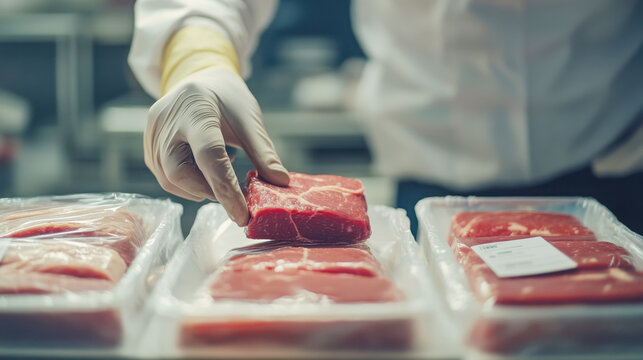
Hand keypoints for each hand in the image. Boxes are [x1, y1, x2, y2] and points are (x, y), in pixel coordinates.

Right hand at [145, 67, 288, 225]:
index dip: (225, 189)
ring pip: (169, 179)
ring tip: (220, 181)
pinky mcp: (148, 143)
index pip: (209, 155)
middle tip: (234, 196)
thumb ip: (264, 153)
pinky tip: (204, 172)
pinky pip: (164, 175)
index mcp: (196, 109)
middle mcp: (167, 120)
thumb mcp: (250, 121)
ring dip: (198, 190)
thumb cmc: (228, 99)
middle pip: (180, 172)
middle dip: (209, 191)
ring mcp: (153, 132)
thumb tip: (280, 184)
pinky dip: (187, 183)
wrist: (200, 78)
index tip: (241, 215)